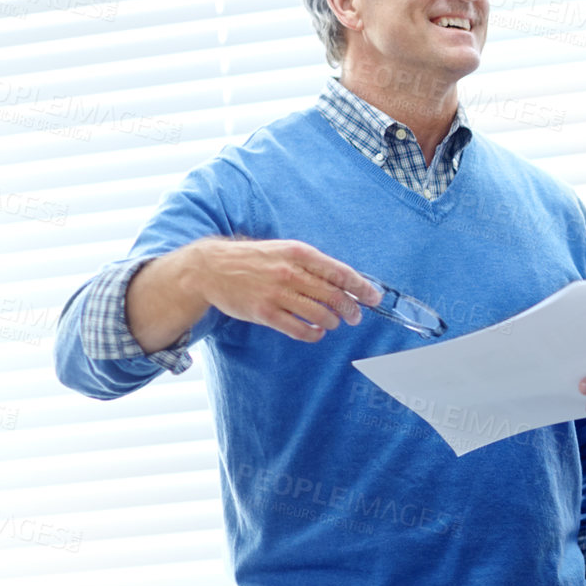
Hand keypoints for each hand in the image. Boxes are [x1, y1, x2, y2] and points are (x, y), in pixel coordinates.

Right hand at [177, 238, 380, 343]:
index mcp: (299, 253)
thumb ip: (312, 264)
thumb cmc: (254, 259)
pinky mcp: (264, 313)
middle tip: (355, 316)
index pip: (340, 272)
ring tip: (332, 323)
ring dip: (332, 322)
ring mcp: (277, 294)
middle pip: (334, 296)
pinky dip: (313, 334)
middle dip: (351, 309)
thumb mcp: (284, 251)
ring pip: (320, 315)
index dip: (361, 287)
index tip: (374, 297)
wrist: (211, 268)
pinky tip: (316, 332)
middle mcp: (290, 272)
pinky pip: (299, 330)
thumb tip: (345, 281)